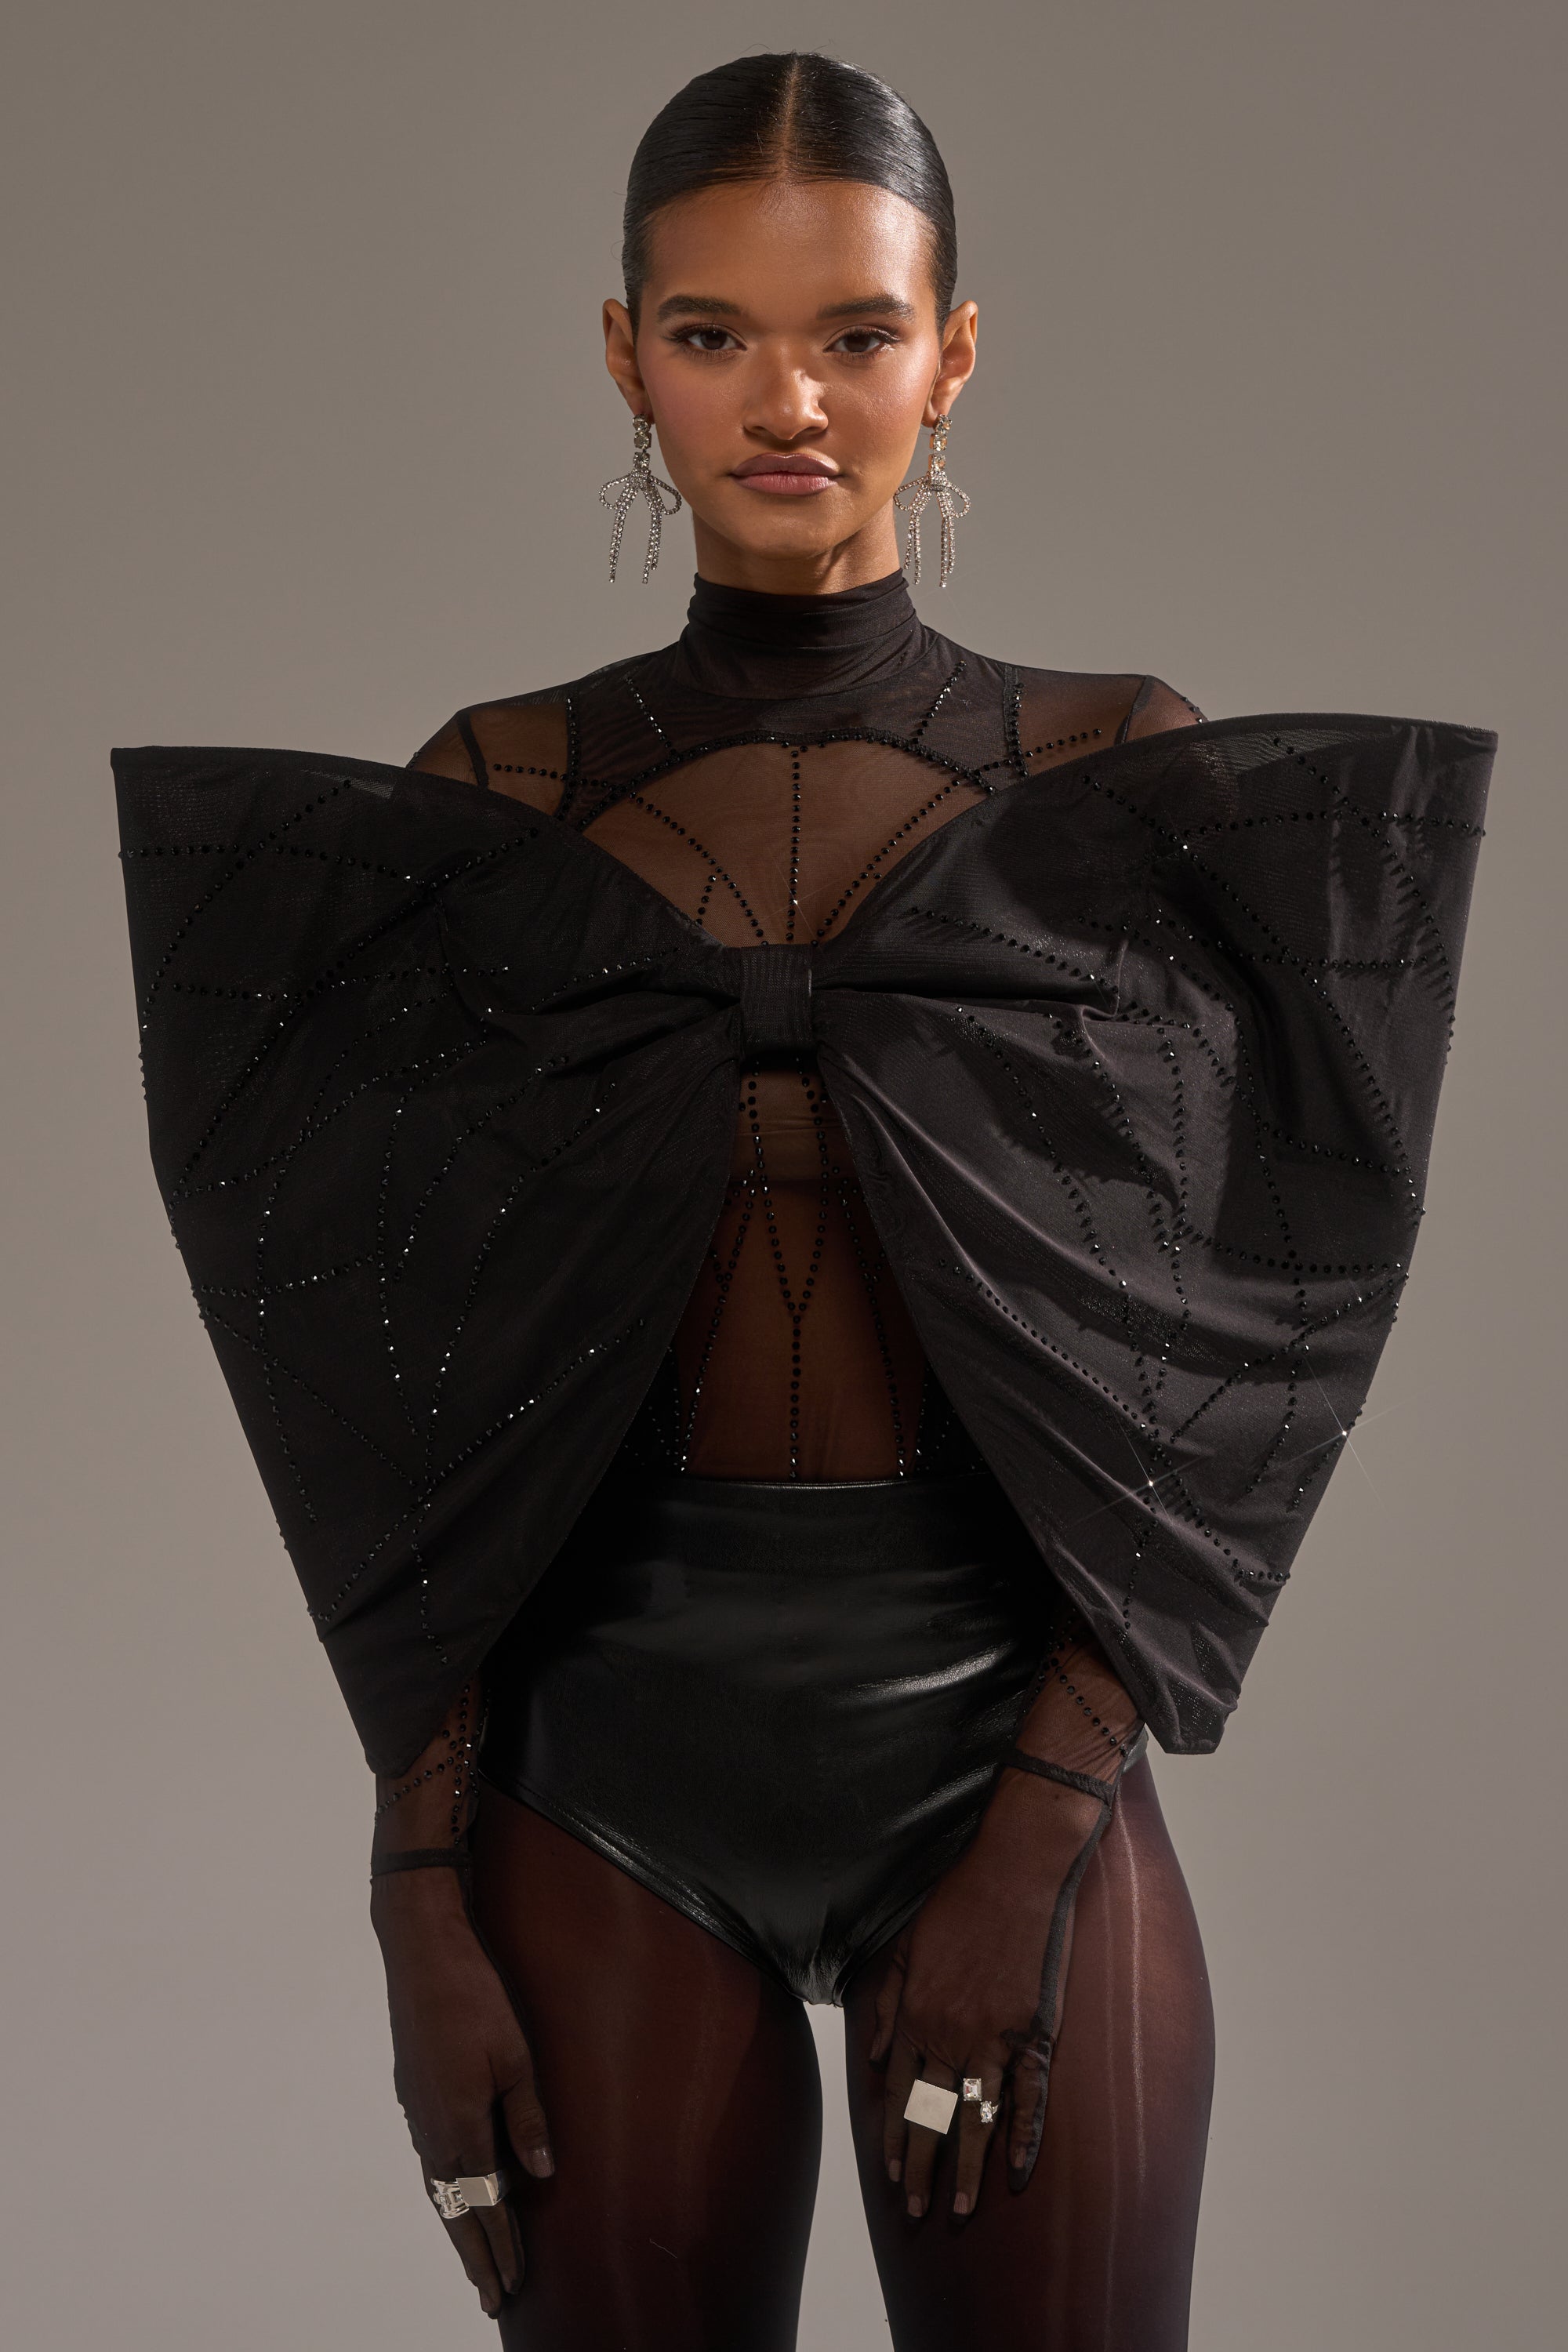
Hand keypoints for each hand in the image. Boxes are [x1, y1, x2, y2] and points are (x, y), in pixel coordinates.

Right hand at [371, 1870, 552, 2318]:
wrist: (422, 1953)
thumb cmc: (475, 1997)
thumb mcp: (516, 2056)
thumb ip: (527, 2118)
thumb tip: (541, 2176)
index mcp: (460, 2125)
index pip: (486, 2204)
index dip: (501, 2246)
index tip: (513, 2285)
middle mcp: (432, 2129)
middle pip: (455, 2209)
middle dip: (475, 2255)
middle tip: (491, 2298)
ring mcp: (417, 2113)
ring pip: (439, 2188)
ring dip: (459, 2226)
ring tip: (475, 2261)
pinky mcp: (413, 2094)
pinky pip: (430, 2159)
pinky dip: (446, 2190)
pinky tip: (456, 2195)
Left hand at [871, 1766, 1111, 2218]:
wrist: (1015, 1869)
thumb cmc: (957, 1901)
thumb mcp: (905, 1946)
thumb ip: (887, 2002)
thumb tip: (875, 2055)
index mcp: (916, 2016)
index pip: (900, 2095)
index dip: (897, 2140)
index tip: (895, 2178)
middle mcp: (949, 2035)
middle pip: (932, 2117)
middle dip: (925, 2169)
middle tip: (919, 2213)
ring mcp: (993, 2037)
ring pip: (976, 2118)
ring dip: (967, 2167)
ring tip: (960, 2209)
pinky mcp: (1033, 2030)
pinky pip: (1028, 2096)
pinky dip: (1024, 2136)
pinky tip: (1017, 2171)